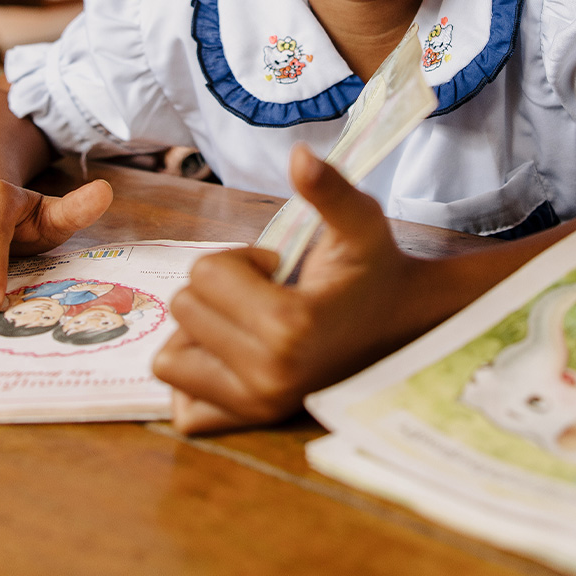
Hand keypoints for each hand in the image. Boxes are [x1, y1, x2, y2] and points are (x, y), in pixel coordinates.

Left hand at [153, 144, 425, 433]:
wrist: (404, 325)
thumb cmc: (375, 268)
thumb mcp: (359, 220)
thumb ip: (328, 188)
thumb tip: (299, 153)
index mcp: (288, 326)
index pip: (205, 274)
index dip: (242, 260)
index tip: (281, 270)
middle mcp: (268, 375)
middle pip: (185, 309)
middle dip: (221, 291)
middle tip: (271, 294)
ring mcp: (257, 405)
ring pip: (172, 356)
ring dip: (203, 331)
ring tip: (253, 323)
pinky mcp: (250, 422)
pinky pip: (184, 408)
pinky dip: (198, 378)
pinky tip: (234, 356)